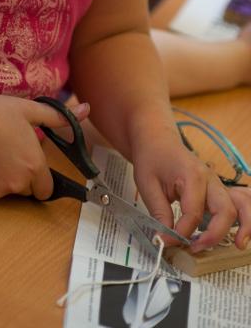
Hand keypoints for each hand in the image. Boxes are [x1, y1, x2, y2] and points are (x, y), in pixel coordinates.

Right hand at [0, 93, 89, 200]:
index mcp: (35, 166)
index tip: (33, 164)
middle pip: (28, 191)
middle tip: (12, 152)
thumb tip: (86, 109)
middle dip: (24, 177)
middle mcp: (18, 183)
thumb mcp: (31, 111)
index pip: (47, 189)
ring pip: (9, 191)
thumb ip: (60, 117)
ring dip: (7, 179)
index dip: (42, 178)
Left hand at [131, 133, 248, 251]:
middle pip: (225, 211)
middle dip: (214, 235)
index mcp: (192, 175)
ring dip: (242, 226)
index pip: (193, 213)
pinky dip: (244, 218)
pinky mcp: (216, 189)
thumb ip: (159, 213)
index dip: (181, 233)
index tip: (166, 241)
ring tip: (237, 245)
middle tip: (194, 248)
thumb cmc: (152, 157)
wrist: (157, 140)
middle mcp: (210, 179)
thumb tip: (165, 239)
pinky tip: (240, 234)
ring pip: (238, 207)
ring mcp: (216, 184)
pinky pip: (237, 203)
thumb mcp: (147, 185)